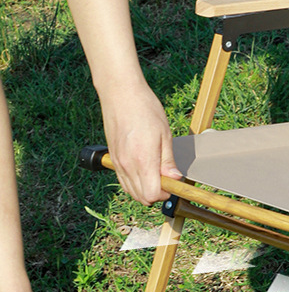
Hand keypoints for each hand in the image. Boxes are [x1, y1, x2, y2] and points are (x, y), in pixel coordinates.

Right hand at [100, 82, 181, 205]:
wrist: (121, 94)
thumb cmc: (145, 109)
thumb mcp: (164, 134)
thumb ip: (168, 160)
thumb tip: (175, 178)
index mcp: (143, 160)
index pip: (151, 195)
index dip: (164, 193)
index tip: (172, 183)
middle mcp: (127, 165)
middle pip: (141, 197)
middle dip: (156, 193)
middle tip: (166, 177)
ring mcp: (117, 163)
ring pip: (131, 191)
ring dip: (144, 189)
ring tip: (155, 172)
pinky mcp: (112, 158)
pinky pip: (122, 181)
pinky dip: (134, 183)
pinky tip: (143, 169)